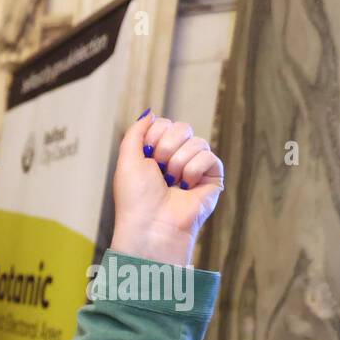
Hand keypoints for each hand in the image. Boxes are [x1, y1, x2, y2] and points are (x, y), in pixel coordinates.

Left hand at [109, 110, 223, 265]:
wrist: (151, 225)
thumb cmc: (136, 198)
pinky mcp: (212, 178)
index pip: (164, 124)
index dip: (154, 135)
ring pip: (196, 141)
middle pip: (182, 127)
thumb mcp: (126, 160)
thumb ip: (135, 133)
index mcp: (155, 155)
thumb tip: (149, 114)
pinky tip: (186, 186)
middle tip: (159, 169)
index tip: (146, 156)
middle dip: (166, 146)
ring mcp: (195, 169)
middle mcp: (176, 159)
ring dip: (178, 162)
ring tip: (171, 182)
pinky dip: (193, 170)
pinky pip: (209, 156)